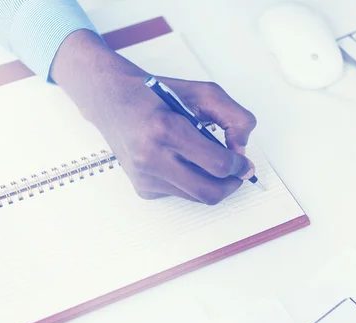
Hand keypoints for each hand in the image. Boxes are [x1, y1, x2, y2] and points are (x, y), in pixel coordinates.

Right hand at [51, 30, 256, 204]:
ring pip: (196, 197)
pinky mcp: (142, 188)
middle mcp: (151, 157)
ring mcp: (145, 176)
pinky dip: (191, 182)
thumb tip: (241, 150)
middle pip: (208, 192)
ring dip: (212, 183)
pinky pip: (181, 194)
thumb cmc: (156, 94)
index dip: (239, 166)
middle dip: (231, 185)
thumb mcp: (202, 92)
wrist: (111, 99)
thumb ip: (233, 117)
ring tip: (211, 162)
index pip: (217, 164)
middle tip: (238, 173)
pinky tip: (183, 161)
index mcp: (166, 130)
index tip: (245, 163)